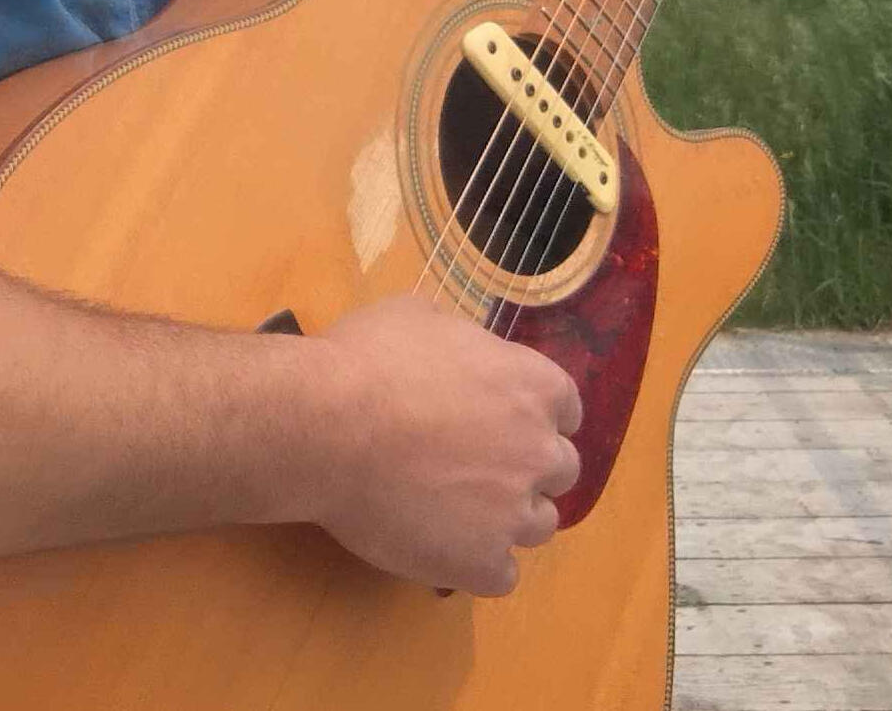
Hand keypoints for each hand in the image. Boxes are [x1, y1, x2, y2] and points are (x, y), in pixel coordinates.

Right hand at [308, 298, 580, 593]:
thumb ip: (460, 343)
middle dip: (525, 465)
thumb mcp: (418, 317)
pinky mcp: (481, 564)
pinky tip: (440, 543)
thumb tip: (459, 356)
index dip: (533, 414)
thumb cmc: (367, 360)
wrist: (325, 426)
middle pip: (559, 469)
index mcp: (531, 385)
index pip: (566, 408)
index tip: (501, 418)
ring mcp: (514, 514)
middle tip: (473, 463)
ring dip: (505, 516)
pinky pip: (501, 574)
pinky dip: (477, 563)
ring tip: (451, 508)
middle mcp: (538, 450)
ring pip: (537, 525)